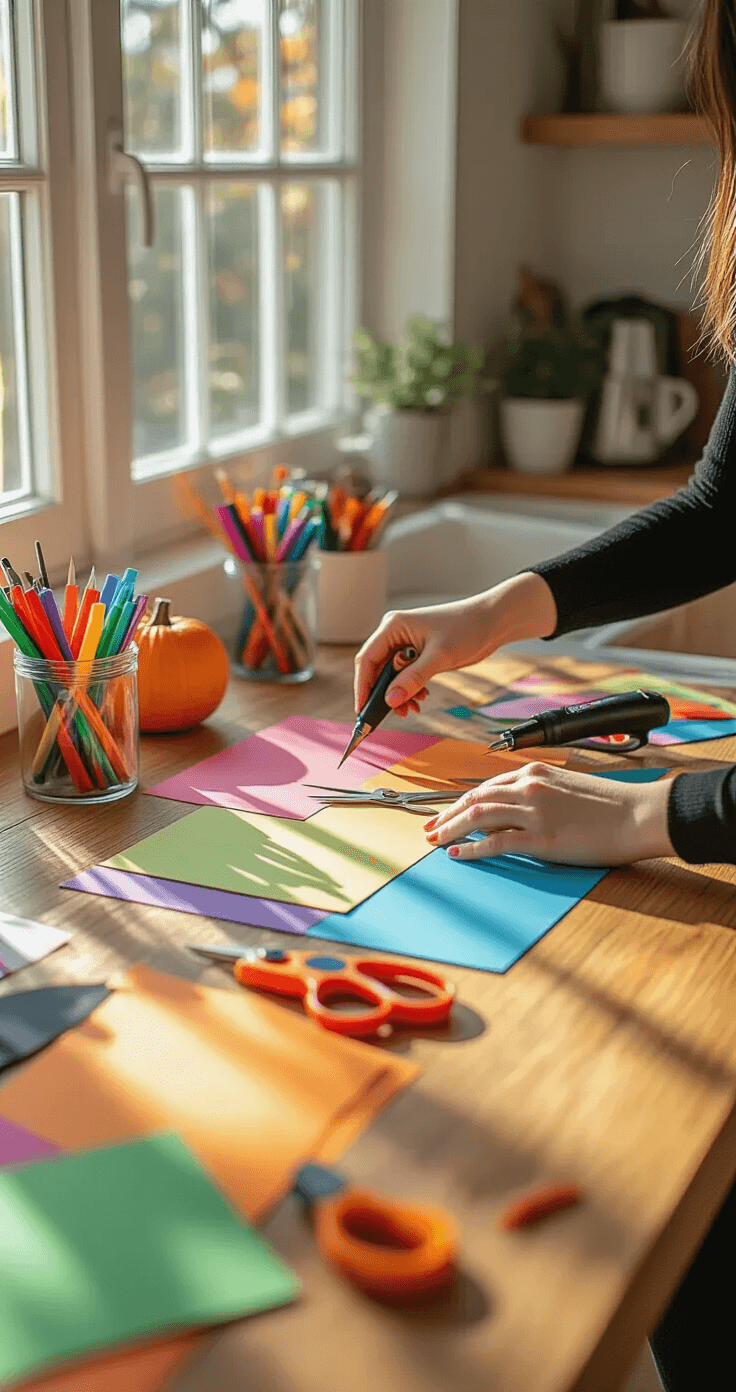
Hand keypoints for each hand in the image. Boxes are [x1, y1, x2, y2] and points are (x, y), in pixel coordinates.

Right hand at [354, 572, 556, 715]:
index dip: (363, 686)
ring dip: (398, 694)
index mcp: (393, 626)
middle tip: (393, 713)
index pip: (368, 659)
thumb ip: (412, 679)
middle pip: (377, 669)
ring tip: (411, 708)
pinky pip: (404, 675)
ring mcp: (406, 644)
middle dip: (383, 693)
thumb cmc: (466, 628)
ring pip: (391, 675)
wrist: (492, 621)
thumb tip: (390, 700)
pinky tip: (421, 698)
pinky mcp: (418, 654)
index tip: (363, 709)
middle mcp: (395, 634)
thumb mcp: (438, 657)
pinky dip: (409, 689)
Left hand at [424, 763, 674, 865]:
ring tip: (434, 841)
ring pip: (478, 817)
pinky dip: (473, 849)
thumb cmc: (610, 805)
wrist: (638, 815)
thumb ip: (539, 795)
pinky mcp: (541, 839)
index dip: (460, 802)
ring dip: (451, 829)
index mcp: (535, 773)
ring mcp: (534, 812)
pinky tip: (458, 855)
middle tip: (428, 829)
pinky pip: (496, 843)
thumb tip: (515, 812)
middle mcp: (529, 787)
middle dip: (446, 815)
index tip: (444, 813)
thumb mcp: (567, 789)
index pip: (486, 787)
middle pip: (474, 799)